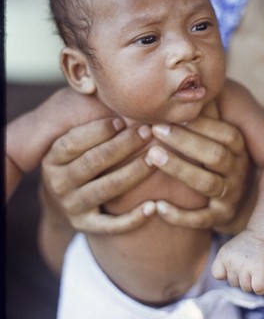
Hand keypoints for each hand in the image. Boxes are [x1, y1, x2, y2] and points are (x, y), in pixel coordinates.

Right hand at [39, 117, 155, 233]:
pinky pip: (110, 226)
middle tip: (148, 132)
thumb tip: (115, 91)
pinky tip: (154, 207)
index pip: (72, 143)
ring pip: (105, 190)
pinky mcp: (85, 226)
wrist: (63, 200)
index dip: (97, 131)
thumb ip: (89, 118)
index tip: (121, 120)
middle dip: (122, 146)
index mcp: (53, 158)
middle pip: (92, 163)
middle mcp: (58, 183)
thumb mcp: (73, 139)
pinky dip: (131, 219)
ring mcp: (72, 206)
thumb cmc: (78, 157)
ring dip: (133, 174)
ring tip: (156, 159)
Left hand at [145, 115, 250, 229]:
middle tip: (155, 129)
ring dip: (179, 169)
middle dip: (185, 141)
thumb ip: (208, 111)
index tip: (172, 113)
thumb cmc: (216, 157)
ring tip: (152, 156)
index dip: (201, 123)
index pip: (226, 134)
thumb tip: (191, 77)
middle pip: (216, 156)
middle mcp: (237, 171)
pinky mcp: (219, 218)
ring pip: (207, 184)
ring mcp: (229, 196)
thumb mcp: (218, 134)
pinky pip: (201, 219)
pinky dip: (180, 215)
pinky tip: (157, 206)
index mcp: (238, 149)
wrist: (242, 202)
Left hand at [211, 229, 263, 294]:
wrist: (262, 234)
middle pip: (233, 284)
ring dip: (252, 283)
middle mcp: (231, 261)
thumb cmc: (246, 246)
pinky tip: (262, 279)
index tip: (233, 267)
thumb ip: (223, 265)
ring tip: (255, 269)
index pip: (216, 275)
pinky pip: (257, 288)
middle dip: (241, 278)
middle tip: (248, 264)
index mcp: (222, 256)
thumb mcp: (229, 250)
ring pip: (246, 288)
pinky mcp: (259, 269)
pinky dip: (261, 288)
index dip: (225, 274)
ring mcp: (244, 266)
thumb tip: (226, 281)